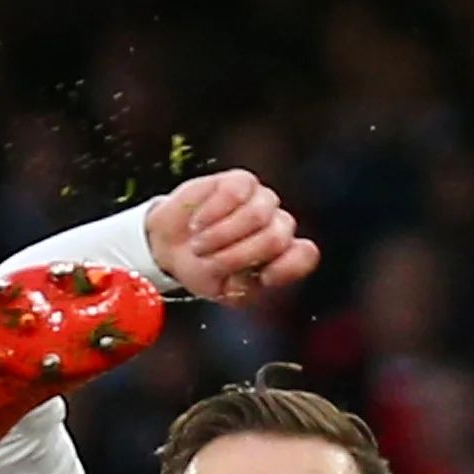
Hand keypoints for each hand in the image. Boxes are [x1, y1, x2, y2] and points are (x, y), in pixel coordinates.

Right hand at [143, 168, 319, 304]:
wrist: (169, 246)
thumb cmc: (202, 269)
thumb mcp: (223, 291)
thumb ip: (246, 286)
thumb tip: (261, 274)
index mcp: (281, 257)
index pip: (304, 255)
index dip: (286, 267)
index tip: (262, 278)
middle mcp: (277, 226)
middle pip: (275, 239)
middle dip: (236, 255)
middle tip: (208, 261)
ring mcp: (262, 201)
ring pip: (257, 215)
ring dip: (220, 235)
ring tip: (199, 245)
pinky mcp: (242, 182)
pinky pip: (236, 194)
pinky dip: (212, 213)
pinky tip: (197, 223)